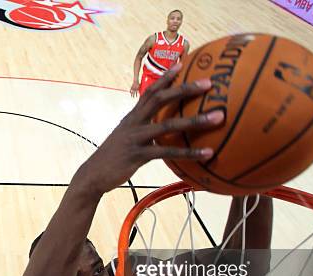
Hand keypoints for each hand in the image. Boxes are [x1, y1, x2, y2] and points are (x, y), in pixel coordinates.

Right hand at [76, 64, 223, 195]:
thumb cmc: (113, 158)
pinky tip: (207, 153)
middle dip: (185, 89)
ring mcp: (136, 138)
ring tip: (218, 117)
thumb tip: (161, 132)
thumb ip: (143, 132)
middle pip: (160, 99)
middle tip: (209, 83)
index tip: (182, 64)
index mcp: (132, 117)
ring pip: (169, 125)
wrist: (93, 175)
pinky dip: (190, 153)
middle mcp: (134, 123)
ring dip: (196, 120)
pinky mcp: (138, 155)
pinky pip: (168, 152)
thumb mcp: (127, 139)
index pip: (150, 91)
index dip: (165, 77)